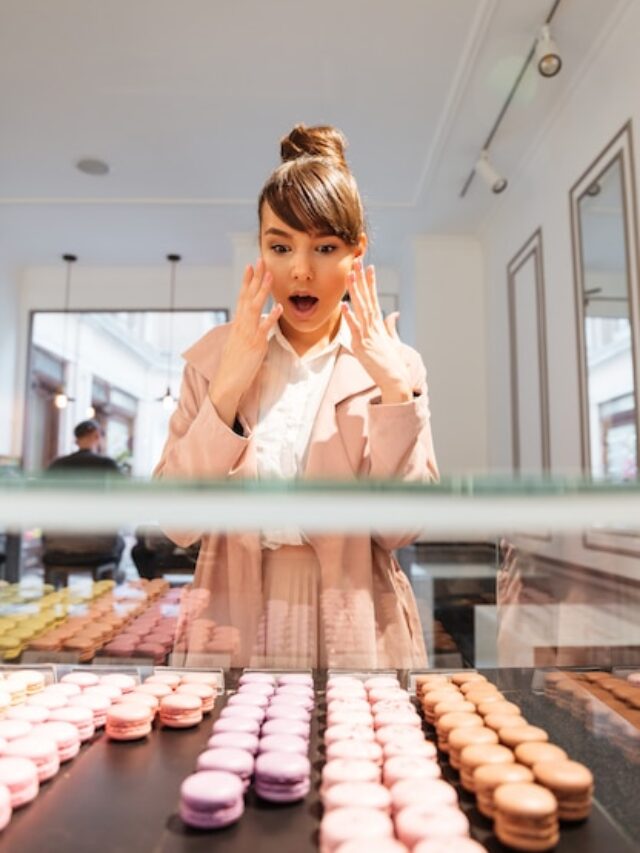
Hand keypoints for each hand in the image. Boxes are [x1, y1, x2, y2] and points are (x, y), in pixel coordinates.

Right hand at [208, 260, 281, 426]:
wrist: (226, 382)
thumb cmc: (234, 365)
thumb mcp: (239, 343)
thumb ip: (247, 331)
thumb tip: (256, 322)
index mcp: (238, 324)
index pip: (242, 297)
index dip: (247, 281)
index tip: (251, 266)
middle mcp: (241, 326)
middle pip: (248, 297)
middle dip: (255, 278)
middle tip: (260, 260)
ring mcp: (248, 335)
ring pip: (255, 308)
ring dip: (262, 291)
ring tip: (269, 276)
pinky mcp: (255, 345)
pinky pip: (264, 329)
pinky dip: (271, 318)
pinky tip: (279, 308)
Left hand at [342, 260, 412, 402]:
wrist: (395, 379)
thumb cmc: (393, 363)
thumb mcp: (392, 342)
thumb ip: (390, 327)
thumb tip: (394, 315)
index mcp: (379, 325)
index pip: (374, 299)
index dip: (370, 283)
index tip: (369, 268)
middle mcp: (374, 327)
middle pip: (367, 298)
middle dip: (362, 280)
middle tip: (357, 262)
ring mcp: (368, 335)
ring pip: (361, 308)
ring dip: (356, 291)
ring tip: (351, 275)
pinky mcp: (362, 346)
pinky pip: (354, 328)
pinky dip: (349, 317)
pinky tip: (344, 305)